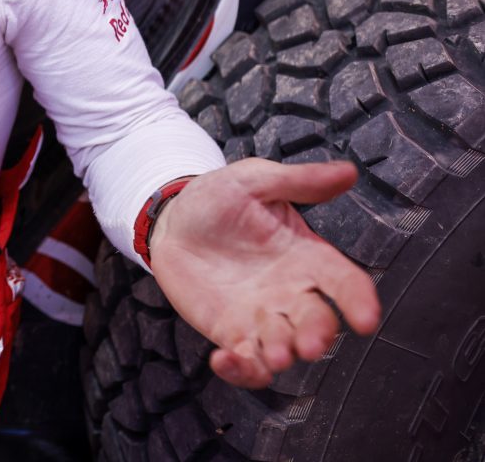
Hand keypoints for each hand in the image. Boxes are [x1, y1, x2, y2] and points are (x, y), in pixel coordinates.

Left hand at [148, 158, 381, 388]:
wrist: (174, 221)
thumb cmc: (219, 199)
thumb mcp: (255, 180)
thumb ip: (299, 181)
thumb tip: (348, 172)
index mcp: (308, 257)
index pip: (346, 283)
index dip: (360, 301)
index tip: (366, 319)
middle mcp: (292, 293)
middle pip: (318, 322)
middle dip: (317, 335)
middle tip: (309, 343)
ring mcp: (263, 317)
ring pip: (285, 348)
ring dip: (282, 356)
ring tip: (276, 356)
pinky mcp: (231, 332)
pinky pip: (246, 361)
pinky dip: (240, 370)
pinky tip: (223, 360)